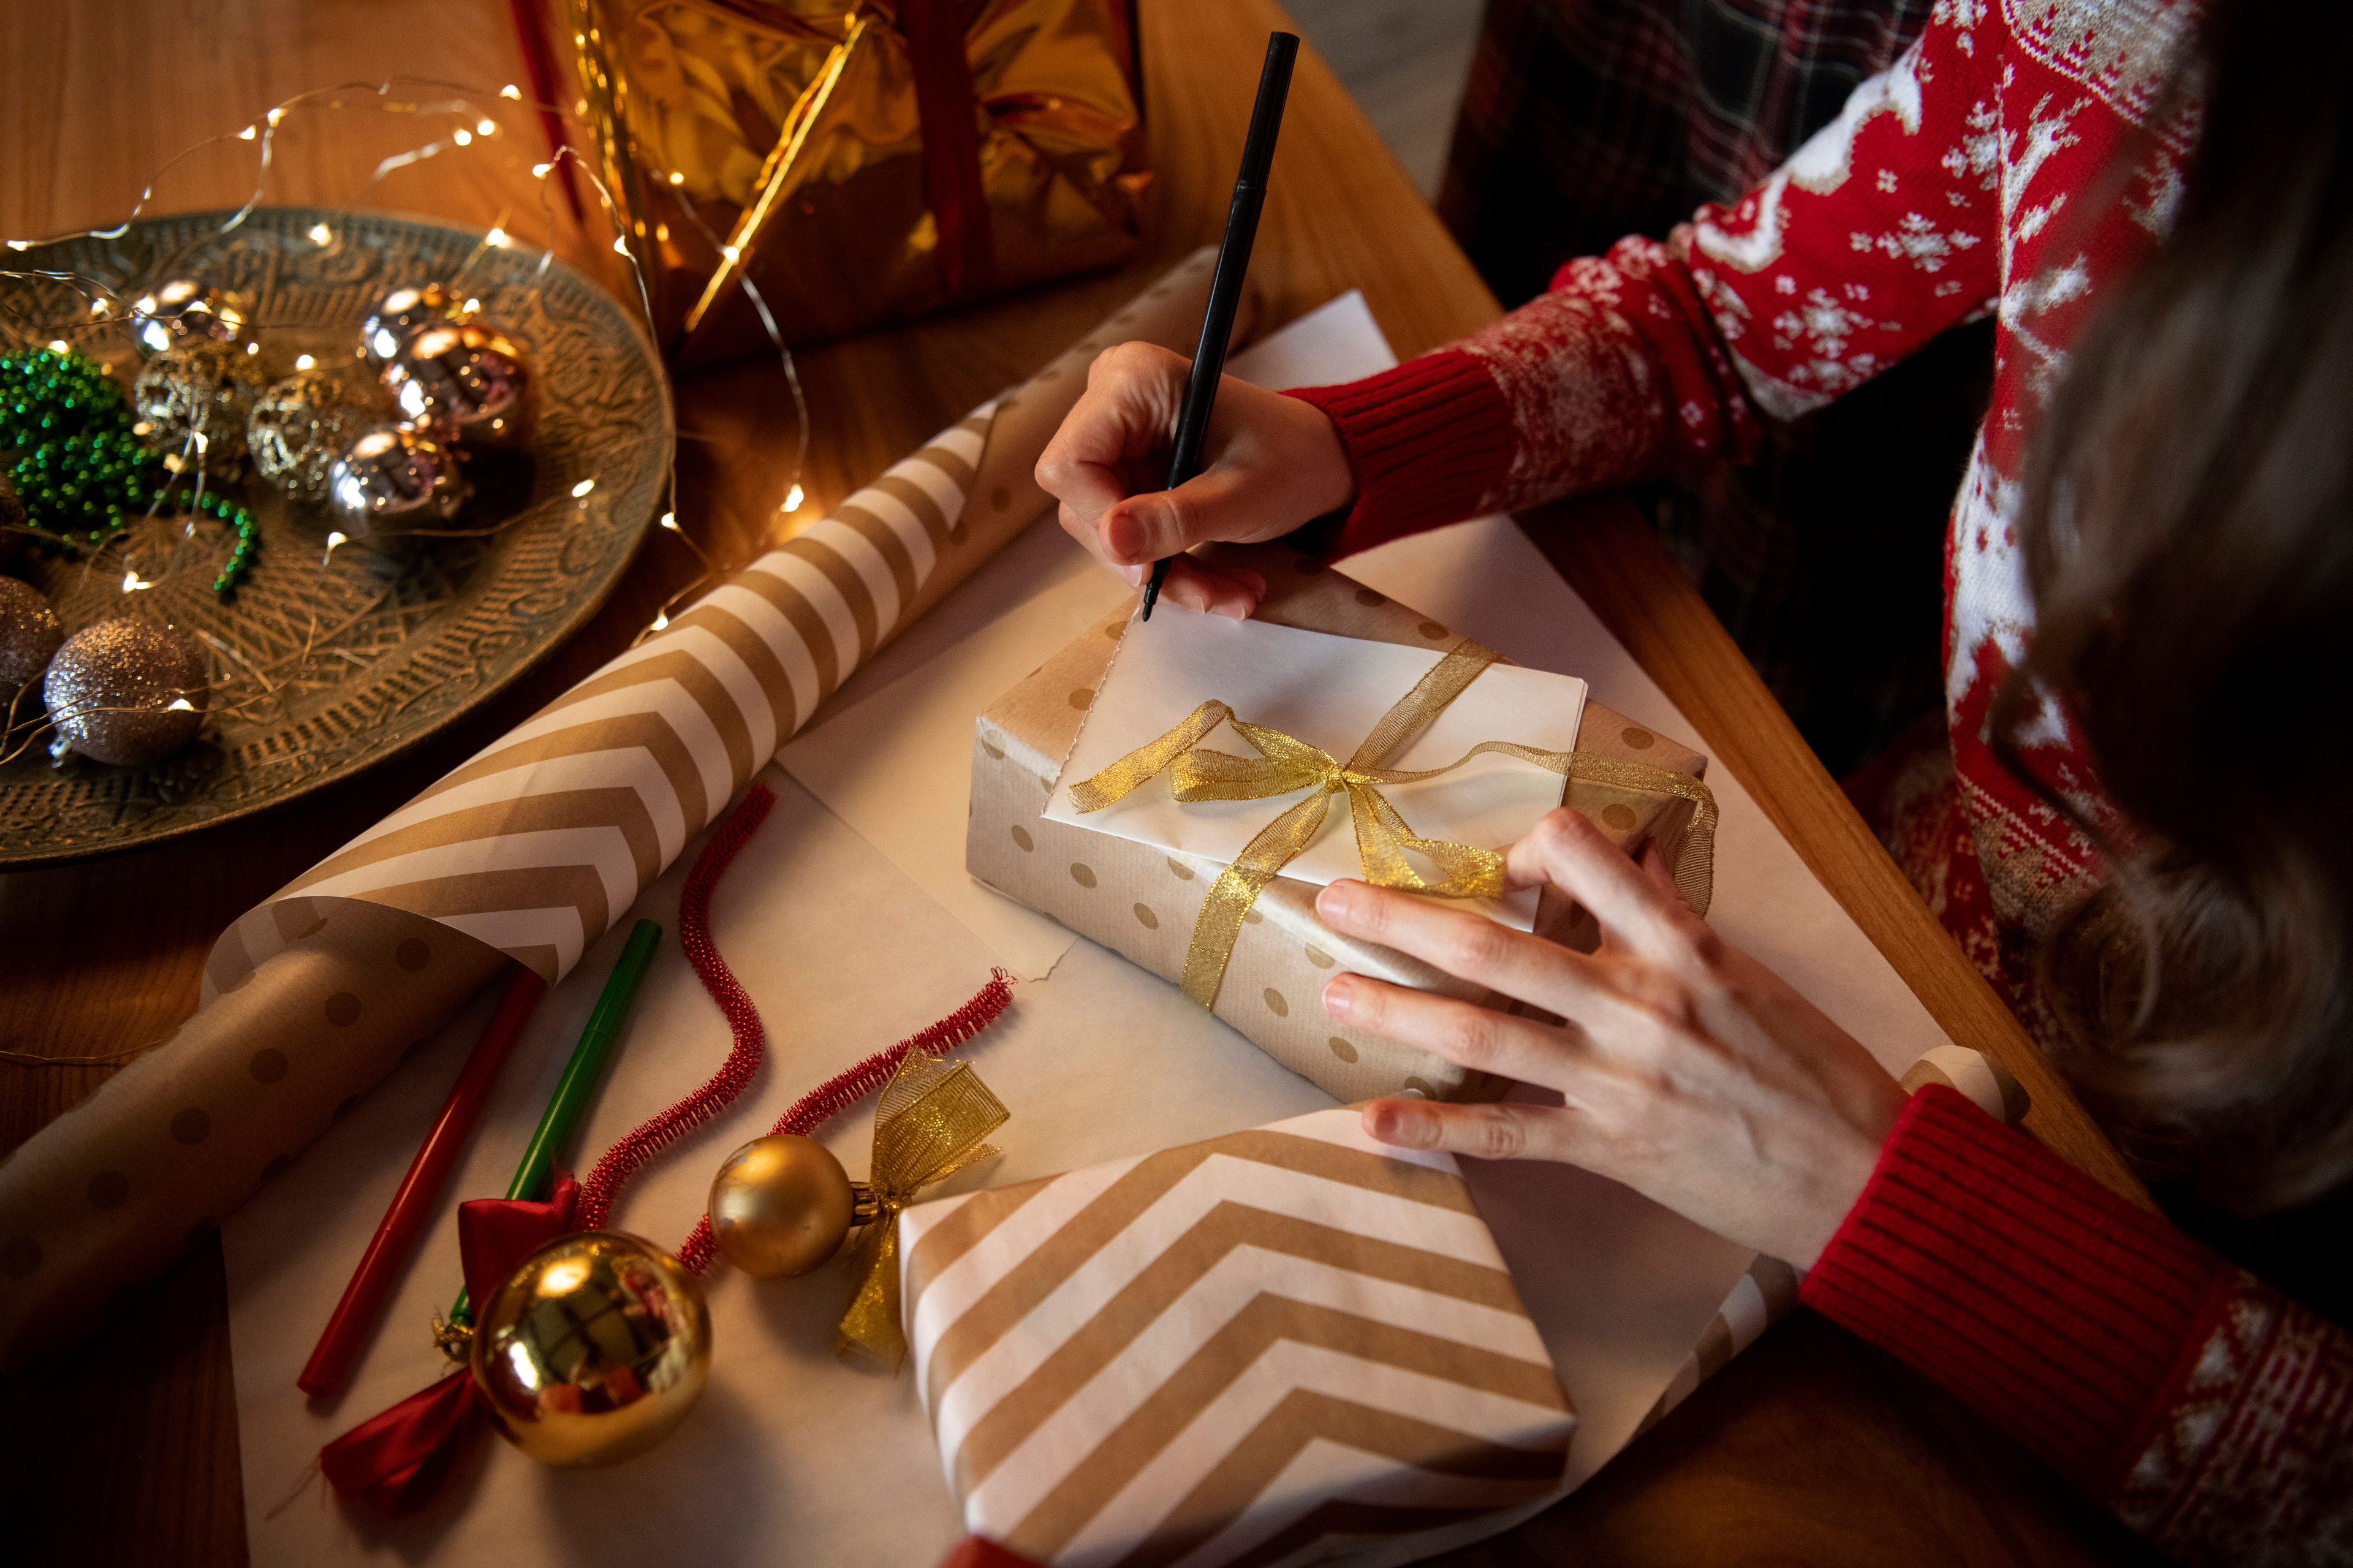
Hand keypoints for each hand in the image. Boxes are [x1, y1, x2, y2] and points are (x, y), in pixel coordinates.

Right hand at [1034, 341, 1355, 617]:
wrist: (1319, 460)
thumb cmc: (1292, 459)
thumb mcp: (1241, 496)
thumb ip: (1176, 518)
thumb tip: (1112, 540)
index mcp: (1133, 380)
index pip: (1070, 465)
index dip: (1103, 522)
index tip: (1153, 566)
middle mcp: (1110, 401)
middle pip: (1083, 505)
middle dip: (1147, 561)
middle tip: (1211, 595)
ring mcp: (1116, 440)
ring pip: (1106, 531)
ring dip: (1167, 574)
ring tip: (1231, 592)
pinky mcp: (1127, 474)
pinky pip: (1126, 536)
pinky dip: (1172, 567)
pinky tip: (1220, 583)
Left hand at [1314, 808, 1905, 1264]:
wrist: (1866, 1175)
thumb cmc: (1815, 1072)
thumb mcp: (1753, 976)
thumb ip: (1676, 922)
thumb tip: (1632, 855)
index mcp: (1683, 948)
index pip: (1586, 857)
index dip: (1528, 848)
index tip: (1496, 861)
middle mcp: (1640, 1003)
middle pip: (1497, 947)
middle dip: (1405, 919)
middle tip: (1335, 899)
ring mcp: (1617, 1079)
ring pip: (1482, 1034)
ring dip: (1396, 1010)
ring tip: (1333, 994)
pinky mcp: (1609, 1149)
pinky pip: (1504, 1136)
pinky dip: (1434, 1130)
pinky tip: (1371, 1124)